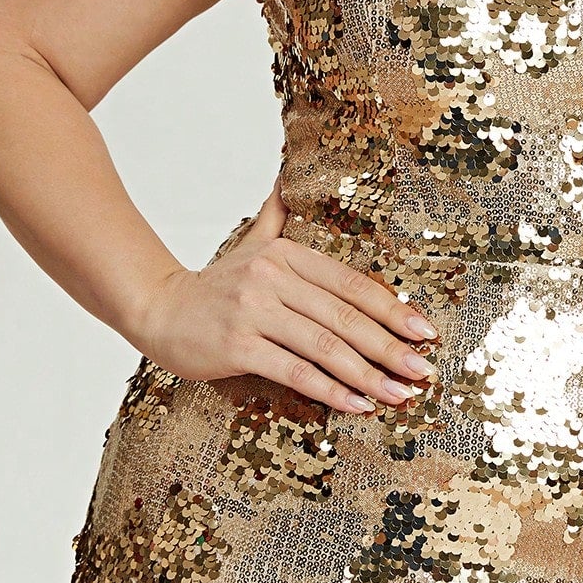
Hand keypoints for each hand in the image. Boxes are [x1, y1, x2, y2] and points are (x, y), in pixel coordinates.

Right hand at [132, 176, 439, 413]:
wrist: (157, 308)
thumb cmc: (215, 285)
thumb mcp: (251, 243)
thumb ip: (277, 216)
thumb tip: (289, 177)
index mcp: (287, 254)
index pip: (352, 284)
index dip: (392, 309)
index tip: (424, 331)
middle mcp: (273, 278)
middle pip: (346, 317)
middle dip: (391, 347)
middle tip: (423, 371)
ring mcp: (254, 312)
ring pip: (326, 347)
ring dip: (369, 375)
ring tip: (398, 395)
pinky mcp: (237, 346)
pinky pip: (296, 371)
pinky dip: (331, 390)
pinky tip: (358, 405)